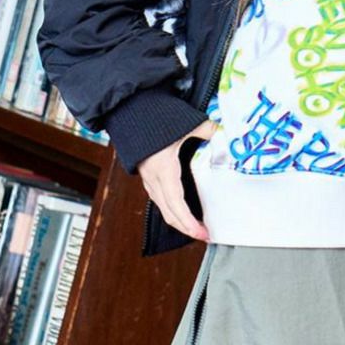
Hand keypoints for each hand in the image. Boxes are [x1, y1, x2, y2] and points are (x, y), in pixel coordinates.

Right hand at [138, 120, 215, 239]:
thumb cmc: (150, 116)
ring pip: (164, 209)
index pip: (176, 204)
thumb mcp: (181, 122)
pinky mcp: (147, 175)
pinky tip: (184, 212)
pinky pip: (160, 200)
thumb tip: (218, 132)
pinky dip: (173, 210)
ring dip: (180, 222)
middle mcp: (153, 178)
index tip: (202, 233)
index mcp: (163, 169)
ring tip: (197, 228)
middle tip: (205, 235)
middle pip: (170, 213)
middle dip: (187, 229)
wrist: (126, 109)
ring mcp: (148, 178)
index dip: (189, 223)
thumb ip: (203, 128)